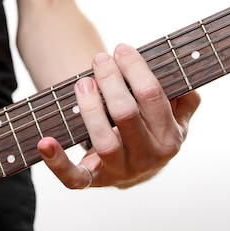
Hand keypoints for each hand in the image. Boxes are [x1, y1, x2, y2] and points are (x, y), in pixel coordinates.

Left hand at [37, 43, 200, 188]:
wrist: (140, 168)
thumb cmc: (154, 128)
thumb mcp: (177, 114)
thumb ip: (184, 94)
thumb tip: (181, 73)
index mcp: (171, 138)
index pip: (152, 95)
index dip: (135, 68)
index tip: (121, 49)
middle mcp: (148, 158)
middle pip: (126, 115)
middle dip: (111, 81)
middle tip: (100, 59)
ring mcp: (121, 172)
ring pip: (104, 142)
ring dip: (90, 109)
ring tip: (83, 83)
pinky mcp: (94, 181)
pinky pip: (74, 177)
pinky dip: (57, 162)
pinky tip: (46, 142)